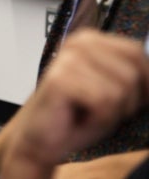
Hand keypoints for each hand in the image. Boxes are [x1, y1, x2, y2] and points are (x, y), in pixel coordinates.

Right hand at [0, 31, 148, 178]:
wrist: (43, 140)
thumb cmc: (79, 116)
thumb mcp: (115, 90)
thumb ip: (133, 76)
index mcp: (90, 40)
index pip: (135, 52)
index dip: (145, 82)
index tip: (135, 101)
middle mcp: (77, 44)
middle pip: (131, 73)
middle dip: (126, 101)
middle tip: (102, 109)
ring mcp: (67, 60)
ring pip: (120, 89)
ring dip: (111, 111)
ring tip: (90, 113)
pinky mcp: (59, 80)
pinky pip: (103, 101)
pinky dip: (99, 118)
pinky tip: (81, 118)